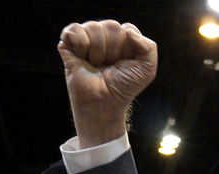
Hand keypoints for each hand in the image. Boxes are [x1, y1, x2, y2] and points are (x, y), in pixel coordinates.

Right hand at [58, 20, 156, 146]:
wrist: (103, 102)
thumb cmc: (124, 87)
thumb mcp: (147, 70)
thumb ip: (149, 47)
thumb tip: (127, 30)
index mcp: (123, 39)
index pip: (127, 29)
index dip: (127, 48)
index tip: (124, 64)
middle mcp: (105, 36)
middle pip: (111, 26)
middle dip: (113, 50)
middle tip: (109, 66)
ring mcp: (87, 39)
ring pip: (93, 27)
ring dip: (97, 51)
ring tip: (96, 65)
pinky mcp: (68, 43)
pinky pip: (74, 29)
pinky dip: (80, 43)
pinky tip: (82, 57)